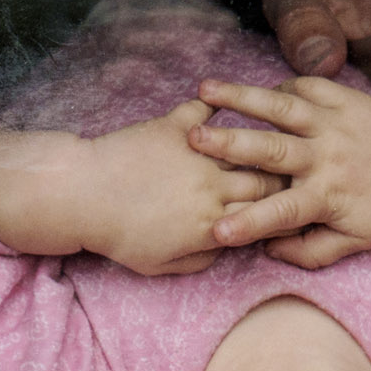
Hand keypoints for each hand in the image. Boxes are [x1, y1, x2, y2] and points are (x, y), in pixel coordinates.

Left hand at [0, 115, 282, 276]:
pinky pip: (202, 111)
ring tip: (268, 135)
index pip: (265, 215)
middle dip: (281, 176)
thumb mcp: (162, 266)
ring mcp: (194, 154)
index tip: (289, 206)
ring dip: (257, 139)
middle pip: (265, 179)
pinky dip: (212, 106)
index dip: (281, 211)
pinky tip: (221, 104)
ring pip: (243, 144)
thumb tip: (227, 245)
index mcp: (213, 224)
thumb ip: (203, 258)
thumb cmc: (117, 236)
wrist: (80, 197)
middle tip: (291, 170)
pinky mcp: (172, 127)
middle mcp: (212, 187)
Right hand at [187, 77, 370, 269]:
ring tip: (204, 89)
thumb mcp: (354, 242)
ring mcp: (334, 123)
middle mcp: (327, 157)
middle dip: (230, 144)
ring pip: (281, 107)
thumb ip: (310, 251)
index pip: (282, 214)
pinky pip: (304, 87)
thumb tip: (269, 249)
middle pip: (272, 150)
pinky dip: (278, 86)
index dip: (250, 224)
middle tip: (192, 141)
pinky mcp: (342, 98)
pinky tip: (253, 90)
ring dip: (241, 97)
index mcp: (327, 196)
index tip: (216, 231)